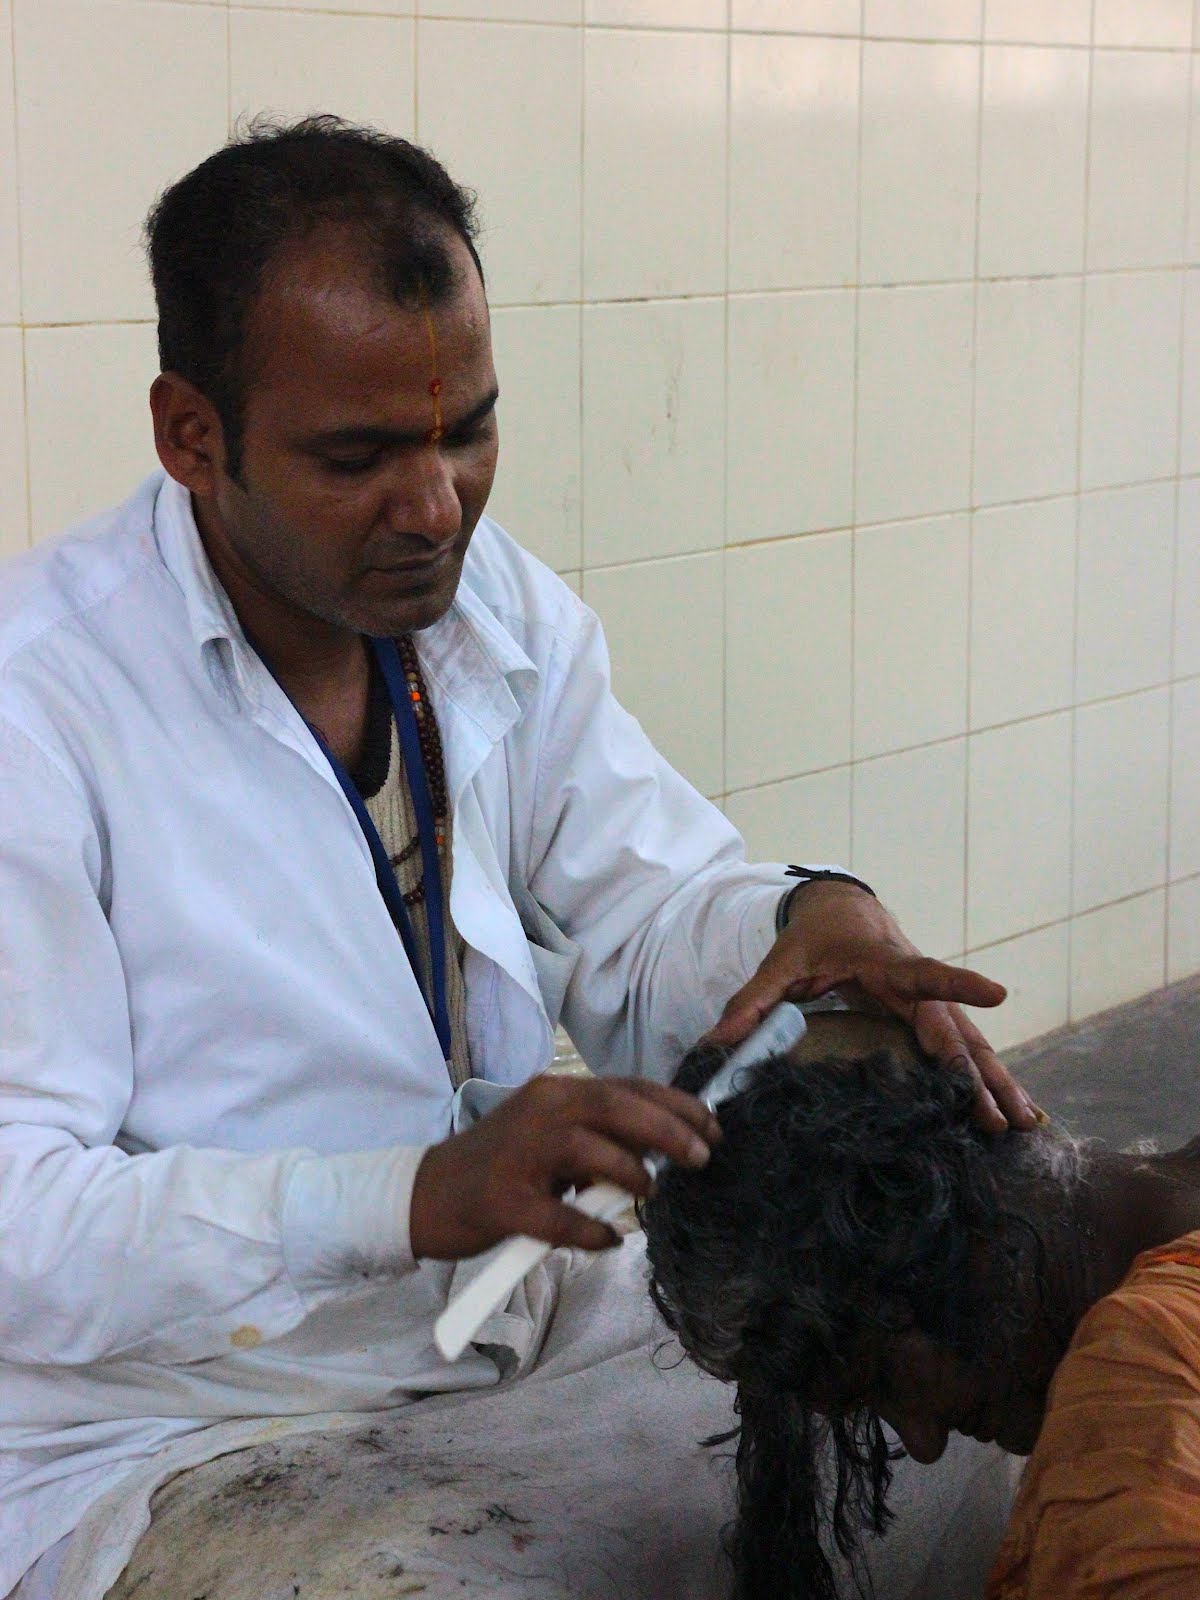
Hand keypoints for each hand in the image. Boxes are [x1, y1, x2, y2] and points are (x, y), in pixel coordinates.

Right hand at [409, 1074, 721, 1260]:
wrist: (426, 1195)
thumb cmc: (498, 1165)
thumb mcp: (549, 1135)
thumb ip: (597, 1134)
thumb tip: (662, 1146)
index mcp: (554, 1091)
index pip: (627, 1086)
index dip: (675, 1105)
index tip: (711, 1126)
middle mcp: (539, 1110)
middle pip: (617, 1107)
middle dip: (669, 1131)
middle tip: (702, 1157)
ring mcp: (520, 1154)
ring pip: (592, 1152)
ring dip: (632, 1174)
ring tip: (650, 1193)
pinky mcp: (505, 1202)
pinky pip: (562, 1218)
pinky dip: (593, 1231)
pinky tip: (609, 1238)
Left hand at [708, 881, 1038, 1133]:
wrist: (841, 909)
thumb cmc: (813, 936)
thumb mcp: (779, 963)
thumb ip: (751, 1002)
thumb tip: (716, 1042)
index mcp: (885, 961)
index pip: (925, 972)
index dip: (958, 984)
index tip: (997, 993)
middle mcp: (916, 984)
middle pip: (955, 1029)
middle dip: (978, 1074)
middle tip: (1001, 1119)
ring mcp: (929, 1002)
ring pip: (970, 1044)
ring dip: (998, 1082)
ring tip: (1028, 1123)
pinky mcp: (931, 1017)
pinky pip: (965, 1050)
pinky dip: (989, 1079)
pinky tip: (1014, 1110)